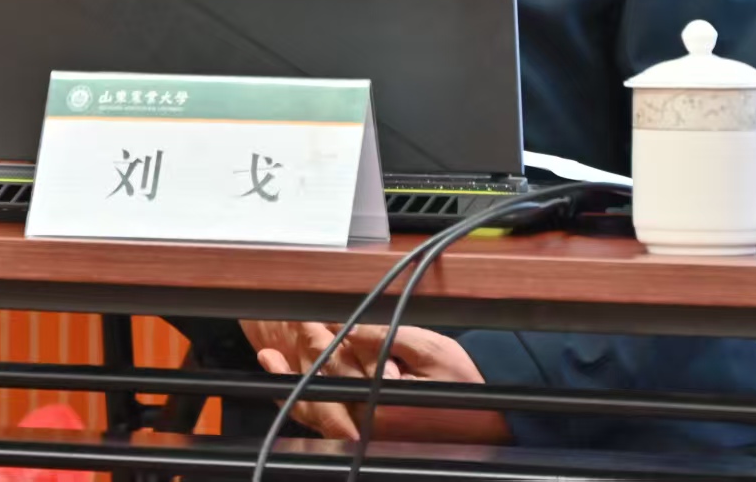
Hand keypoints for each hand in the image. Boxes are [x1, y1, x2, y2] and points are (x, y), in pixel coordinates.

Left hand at [248, 323, 509, 445]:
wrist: (485, 426)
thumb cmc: (463, 389)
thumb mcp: (433, 351)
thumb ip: (389, 338)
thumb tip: (353, 327)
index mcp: (381, 399)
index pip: (338, 363)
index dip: (318, 337)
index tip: (307, 317)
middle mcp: (367, 423)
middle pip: (320, 386)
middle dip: (302, 355)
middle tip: (292, 329)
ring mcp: (364, 434)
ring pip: (315, 412)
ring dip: (290, 383)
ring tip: (270, 359)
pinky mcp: (366, 438)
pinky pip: (324, 426)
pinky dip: (303, 408)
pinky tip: (290, 387)